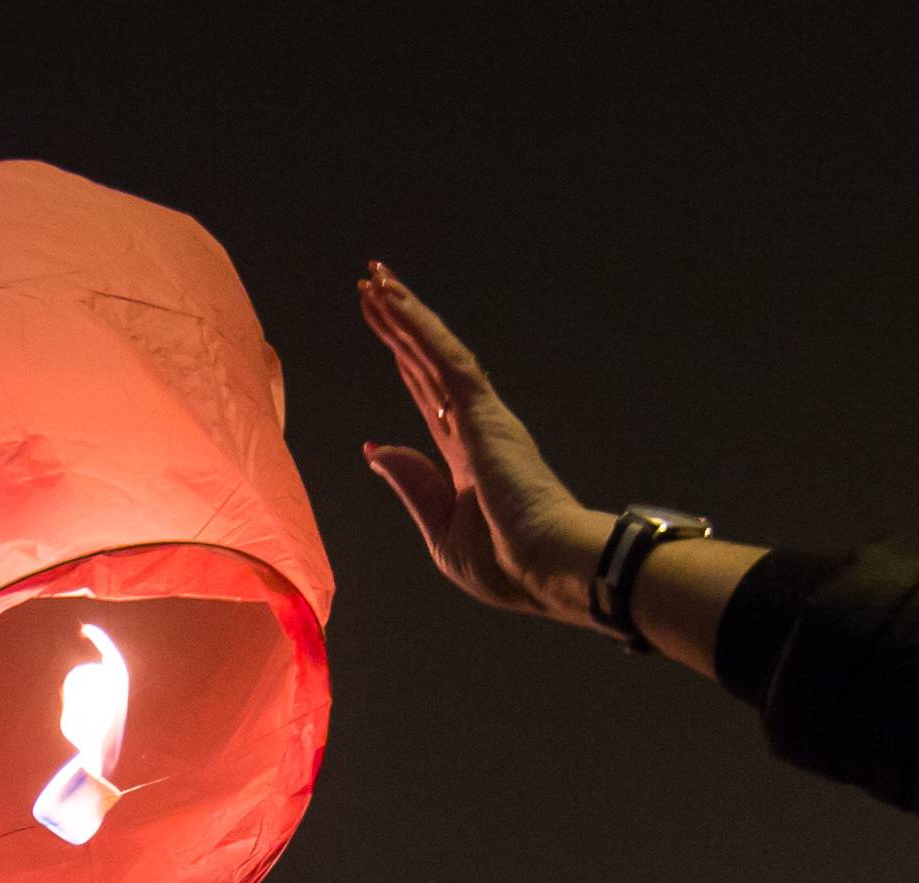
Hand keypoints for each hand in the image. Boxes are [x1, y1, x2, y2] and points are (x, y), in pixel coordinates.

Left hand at [359, 263, 611, 621]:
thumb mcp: (441, 533)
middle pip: (426, 365)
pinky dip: (416, 325)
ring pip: (432, 350)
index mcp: (468, 461)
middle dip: (398, 326)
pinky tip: (391, 298)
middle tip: (371, 285)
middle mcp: (475, 429)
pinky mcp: (481, 411)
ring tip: (372, 278)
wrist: (547, 568)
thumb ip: (411, 485)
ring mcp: (481, 417)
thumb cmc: (507, 567)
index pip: (428, 399)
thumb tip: (375, 447)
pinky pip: (442, 356)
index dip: (406, 363)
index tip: (385, 335)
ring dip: (402, 313)